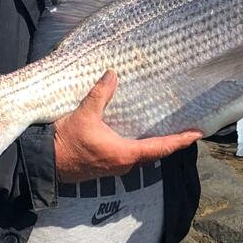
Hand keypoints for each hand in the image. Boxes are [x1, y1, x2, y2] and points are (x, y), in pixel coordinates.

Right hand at [54, 70, 201, 182]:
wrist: (45, 164)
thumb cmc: (66, 142)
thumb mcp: (84, 114)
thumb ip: (101, 94)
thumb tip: (113, 74)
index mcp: (125, 154)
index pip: (161, 147)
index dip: (180, 140)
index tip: (197, 134)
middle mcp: (124, 164)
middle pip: (155, 154)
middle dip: (170, 143)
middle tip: (185, 131)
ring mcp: (114, 168)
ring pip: (141, 156)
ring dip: (154, 145)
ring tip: (165, 130)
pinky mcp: (105, 167)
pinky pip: (129, 157)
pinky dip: (139, 147)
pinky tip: (137, 136)